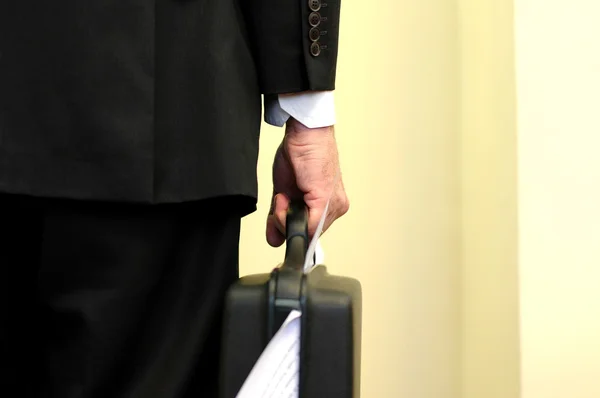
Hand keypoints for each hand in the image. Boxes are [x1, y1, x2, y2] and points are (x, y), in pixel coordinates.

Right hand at [266, 118, 348, 246]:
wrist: (306, 132)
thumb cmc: (299, 154)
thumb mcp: (284, 192)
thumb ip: (280, 217)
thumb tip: (274, 240)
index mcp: (328, 206)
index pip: (308, 232)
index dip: (289, 228)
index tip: (278, 219)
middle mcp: (335, 208)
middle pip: (305, 235)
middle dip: (285, 221)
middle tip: (280, 200)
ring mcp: (334, 206)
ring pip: (304, 233)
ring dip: (283, 217)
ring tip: (283, 195)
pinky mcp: (326, 202)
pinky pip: (305, 227)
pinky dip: (285, 215)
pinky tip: (284, 197)